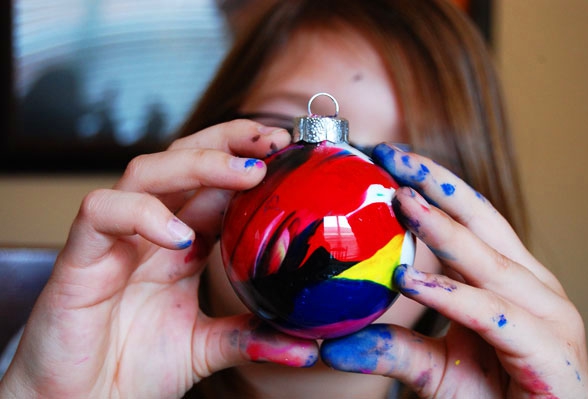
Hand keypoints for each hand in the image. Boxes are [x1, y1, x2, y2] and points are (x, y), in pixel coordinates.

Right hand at [0, 120, 317, 398]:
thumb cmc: (134, 369)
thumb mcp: (205, 347)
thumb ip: (250, 338)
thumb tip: (309, 348)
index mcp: (181, 244)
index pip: (214, 186)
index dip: (249, 163)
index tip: (291, 155)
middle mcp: (150, 231)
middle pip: (183, 159)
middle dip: (228, 142)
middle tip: (273, 143)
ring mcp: (115, 239)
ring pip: (147, 171)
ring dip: (198, 164)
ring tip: (245, 174)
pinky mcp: (79, 257)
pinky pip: (102, 212)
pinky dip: (142, 213)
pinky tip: (179, 236)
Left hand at [321, 143, 587, 397]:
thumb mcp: (431, 370)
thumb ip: (390, 350)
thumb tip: (330, 345)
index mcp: (506, 280)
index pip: (467, 217)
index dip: (429, 185)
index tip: (383, 157)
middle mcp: (531, 288)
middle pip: (482, 221)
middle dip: (435, 184)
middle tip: (389, 153)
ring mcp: (547, 317)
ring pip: (490, 262)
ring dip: (443, 229)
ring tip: (400, 201)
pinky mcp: (549, 352)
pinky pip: (492, 315)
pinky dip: (452, 296)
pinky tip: (409, 280)